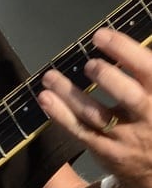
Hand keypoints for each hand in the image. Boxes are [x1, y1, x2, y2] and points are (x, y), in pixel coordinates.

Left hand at [38, 27, 151, 187]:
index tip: (101, 35)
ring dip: (70, 95)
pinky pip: (81, 132)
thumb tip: (118, 43)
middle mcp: (148, 117)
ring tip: (50, 77)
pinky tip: (46, 99)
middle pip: (128, 96)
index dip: (125, 50)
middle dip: (107, 77)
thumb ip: (144, 72)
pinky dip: (61, 115)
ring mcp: (126, 137)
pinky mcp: (107, 152)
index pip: (148, 69)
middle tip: (89, 65)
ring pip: (96, 115)